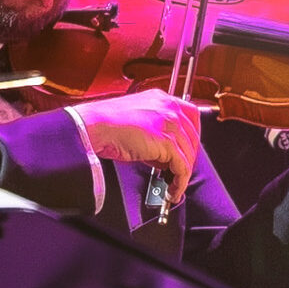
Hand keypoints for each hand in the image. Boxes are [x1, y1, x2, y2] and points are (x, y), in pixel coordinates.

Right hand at [68, 89, 201, 204]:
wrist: (94, 127)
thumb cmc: (105, 124)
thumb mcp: (136, 122)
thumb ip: (154, 133)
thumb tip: (164, 155)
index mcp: (160, 98)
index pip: (190, 114)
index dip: (192, 135)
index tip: (188, 149)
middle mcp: (168, 107)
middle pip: (194, 135)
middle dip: (189, 156)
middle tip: (181, 171)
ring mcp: (169, 123)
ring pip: (189, 153)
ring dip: (184, 172)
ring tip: (175, 184)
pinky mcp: (166, 142)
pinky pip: (182, 166)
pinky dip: (180, 182)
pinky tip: (174, 189)